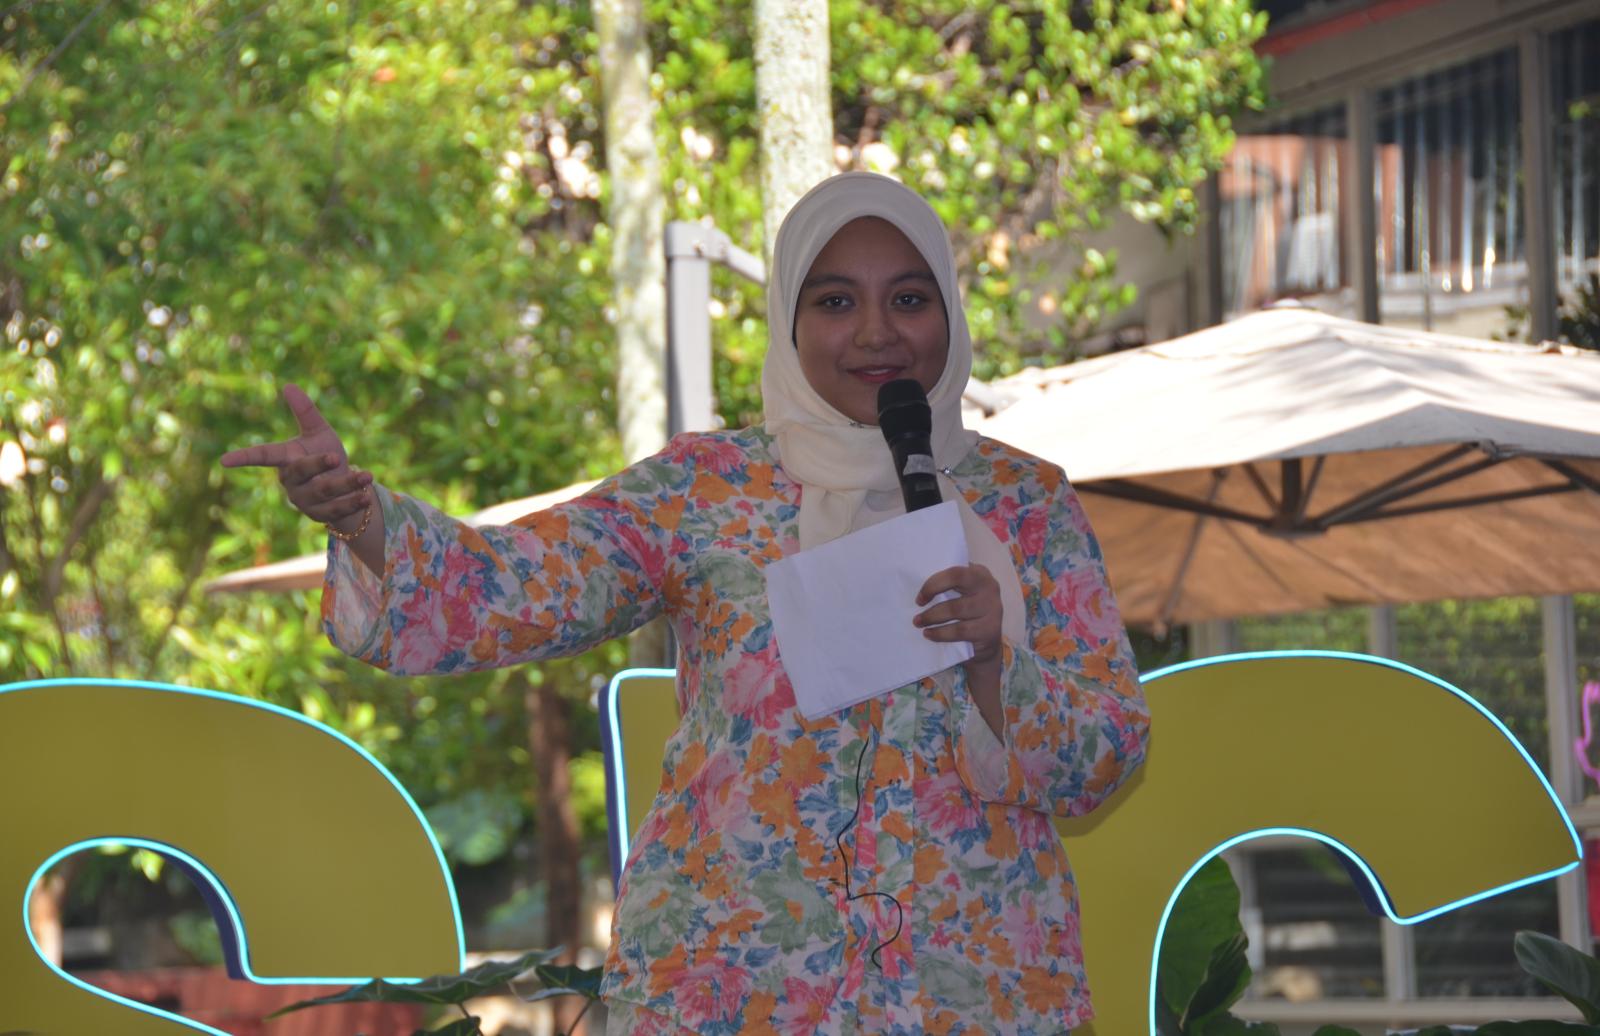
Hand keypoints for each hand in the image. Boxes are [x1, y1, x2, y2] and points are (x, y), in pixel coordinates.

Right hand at [221, 384, 371, 530]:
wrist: (345, 489)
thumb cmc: (325, 456)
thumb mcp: (318, 433)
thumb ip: (305, 412)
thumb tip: (288, 385)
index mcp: (286, 459)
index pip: (263, 456)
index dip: (244, 457)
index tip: (224, 460)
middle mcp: (291, 482)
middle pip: (301, 471)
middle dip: (317, 464)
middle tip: (335, 456)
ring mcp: (305, 501)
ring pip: (324, 492)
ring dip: (347, 483)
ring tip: (367, 475)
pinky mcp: (321, 516)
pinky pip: (336, 510)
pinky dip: (353, 503)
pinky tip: (366, 496)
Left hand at [916, 563, 1004, 738]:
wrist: (984, 655)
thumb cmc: (961, 622)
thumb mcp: (956, 600)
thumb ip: (944, 589)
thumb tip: (904, 583)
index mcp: (981, 575)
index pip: (958, 569)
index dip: (936, 580)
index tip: (919, 593)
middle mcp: (991, 589)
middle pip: (959, 587)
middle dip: (933, 599)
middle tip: (916, 612)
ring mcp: (993, 611)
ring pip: (958, 610)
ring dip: (934, 619)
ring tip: (919, 625)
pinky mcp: (989, 634)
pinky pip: (962, 632)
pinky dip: (942, 635)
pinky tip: (929, 638)